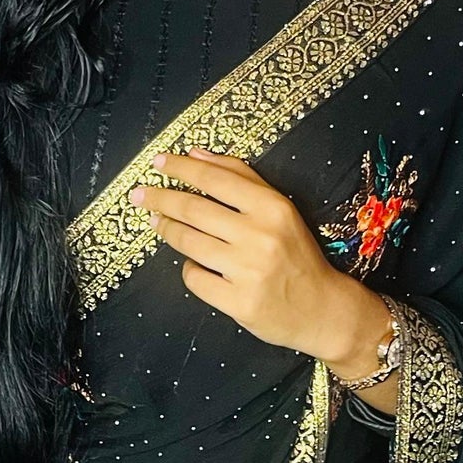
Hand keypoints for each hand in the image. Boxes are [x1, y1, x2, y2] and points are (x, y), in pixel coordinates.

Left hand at [138, 151, 390, 380]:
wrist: (321, 308)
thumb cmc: (297, 255)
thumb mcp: (280, 210)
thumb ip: (240, 178)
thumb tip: (196, 154)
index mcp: (272, 208)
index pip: (215, 179)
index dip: (181, 168)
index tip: (158, 163)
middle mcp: (260, 236)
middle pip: (194, 209)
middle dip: (161, 199)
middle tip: (140, 195)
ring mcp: (248, 271)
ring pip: (189, 243)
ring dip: (168, 230)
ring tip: (159, 223)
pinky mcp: (238, 302)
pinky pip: (195, 278)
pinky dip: (189, 268)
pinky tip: (194, 264)